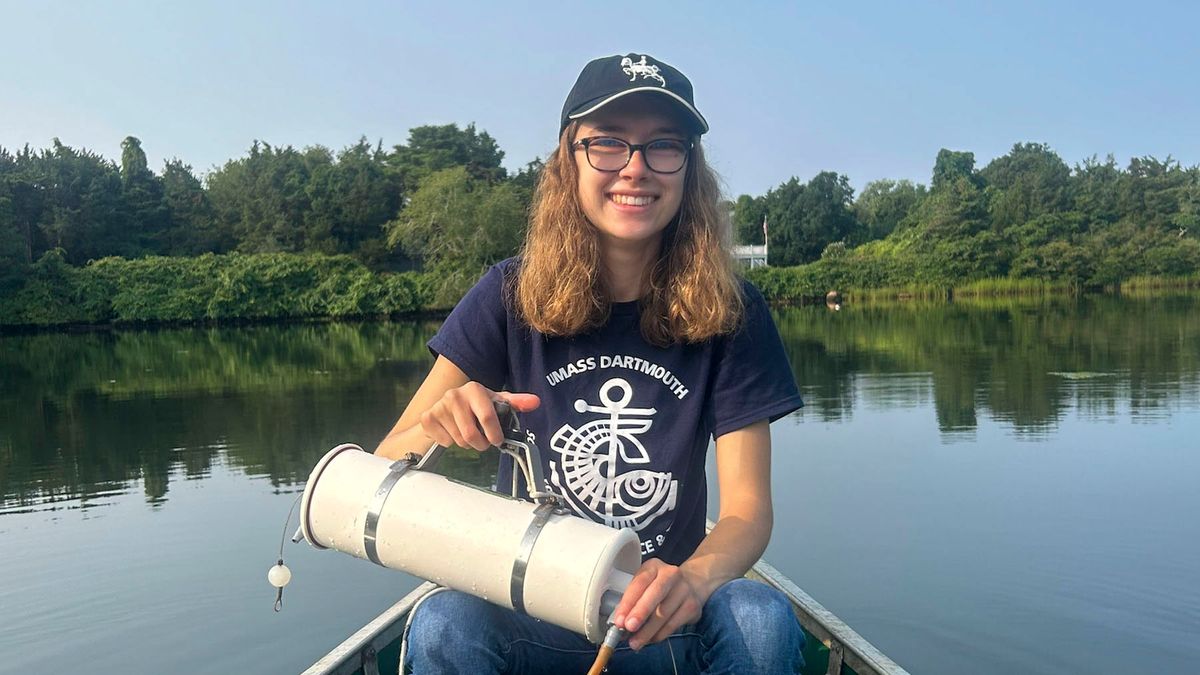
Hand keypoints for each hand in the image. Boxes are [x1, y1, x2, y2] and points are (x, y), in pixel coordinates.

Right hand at [419, 383, 538, 451]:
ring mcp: (439, 406)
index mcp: (474, 389)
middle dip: (480, 443)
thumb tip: (535, 402)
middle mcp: (454, 395)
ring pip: (458, 440)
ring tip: (467, 433)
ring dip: (466, 443)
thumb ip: (516, 402)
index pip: (488, 417)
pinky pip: (444, 441)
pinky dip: (450, 442)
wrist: (447, 405)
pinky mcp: (427, 417)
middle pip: (471, 435)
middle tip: (483, 440)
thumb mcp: (496, 402)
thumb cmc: (476, 405)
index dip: (494, 434)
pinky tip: (451, 431)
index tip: (497, 440)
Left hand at [611, 559, 706, 649]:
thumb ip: (633, 599)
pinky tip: (650, 639)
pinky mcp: (693, 606)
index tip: (619, 619)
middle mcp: (671, 574)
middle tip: (628, 628)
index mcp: (654, 566)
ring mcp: (685, 590)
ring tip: (635, 642)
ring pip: (664, 613)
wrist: (692, 583)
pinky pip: (673, 624)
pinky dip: (659, 635)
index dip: (628, 602)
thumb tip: (621, 622)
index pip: (640, 582)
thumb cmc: (660, 586)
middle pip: (655, 594)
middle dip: (640, 613)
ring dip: (647, 631)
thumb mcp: (645, 584)